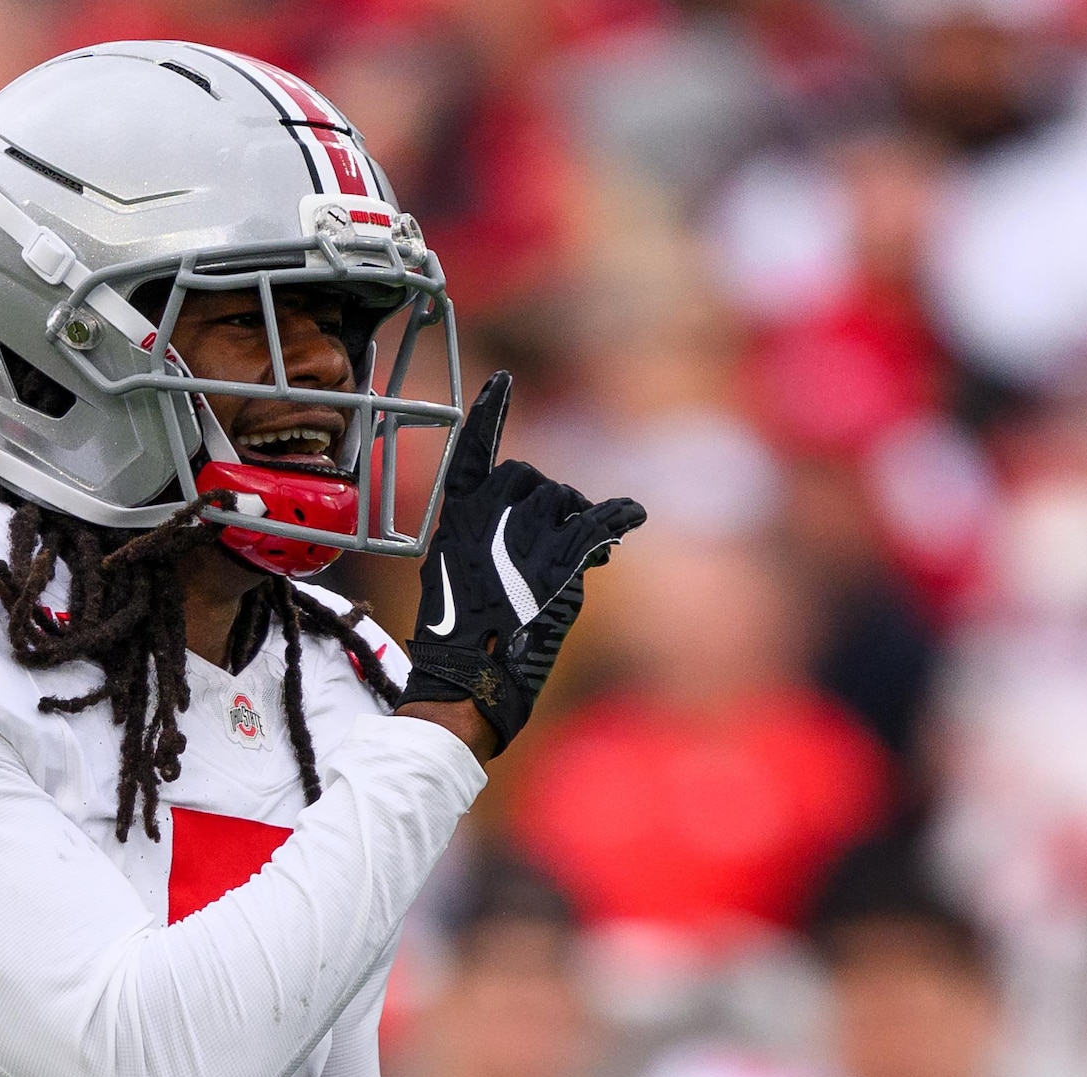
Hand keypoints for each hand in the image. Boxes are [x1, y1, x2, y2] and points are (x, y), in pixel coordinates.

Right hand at [391, 375, 644, 757]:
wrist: (466, 685)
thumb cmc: (459, 649)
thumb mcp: (453, 581)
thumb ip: (484, 543)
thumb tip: (545, 527)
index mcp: (452, 525)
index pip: (470, 454)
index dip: (488, 415)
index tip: (502, 382)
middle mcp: (484, 522)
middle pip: (529, 477)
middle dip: (549, 501)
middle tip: (559, 539)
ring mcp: (521, 540)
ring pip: (563, 500)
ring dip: (578, 521)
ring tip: (586, 555)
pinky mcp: (556, 566)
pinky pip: (596, 524)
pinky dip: (619, 517)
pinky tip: (633, 516)